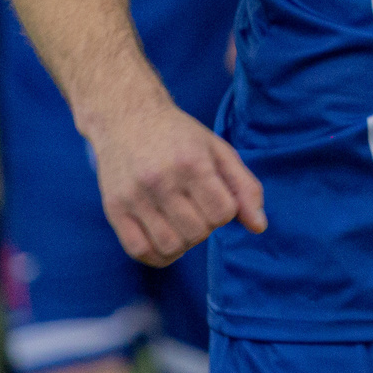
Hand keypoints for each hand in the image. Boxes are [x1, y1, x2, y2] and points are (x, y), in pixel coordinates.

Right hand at [83, 92, 266, 265]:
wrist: (126, 117)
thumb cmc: (178, 136)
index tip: (215, 198)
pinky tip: (164, 239)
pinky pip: (138, 250)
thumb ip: (244, 187)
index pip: (223, 213)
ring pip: (170, 246)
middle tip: (197, 210)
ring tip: (181, 224)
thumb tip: (259, 227)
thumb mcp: (218, 150)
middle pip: (197, 232)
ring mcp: (134, 196)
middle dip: (205, 227)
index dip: (225, 212)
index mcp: (192, 162)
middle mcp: (161, 180)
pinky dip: (158, 255)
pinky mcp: (113, 208)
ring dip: (183, 243)